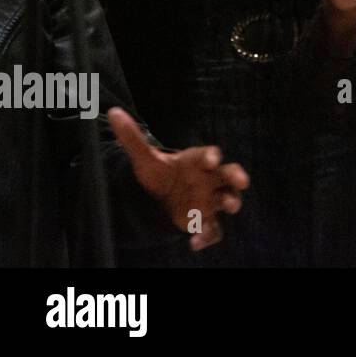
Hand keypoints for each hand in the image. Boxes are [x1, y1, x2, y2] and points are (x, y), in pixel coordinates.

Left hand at [109, 108, 248, 251]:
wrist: (161, 199)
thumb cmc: (160, 175)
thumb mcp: (144, 158)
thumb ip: (132, 137)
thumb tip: (114, 113)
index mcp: (198, 161)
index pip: (208, 155)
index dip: (212, 157)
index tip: (212, 159)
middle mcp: (210, 179)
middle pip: (229, 174)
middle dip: (237, 176)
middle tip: (241, 180)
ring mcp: (211, 199)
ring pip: (229, 199)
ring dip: (231, 202)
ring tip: (230, 206)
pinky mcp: (206, 220)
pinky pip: (213, 230)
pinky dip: (207, 236)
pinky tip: (194, 243)